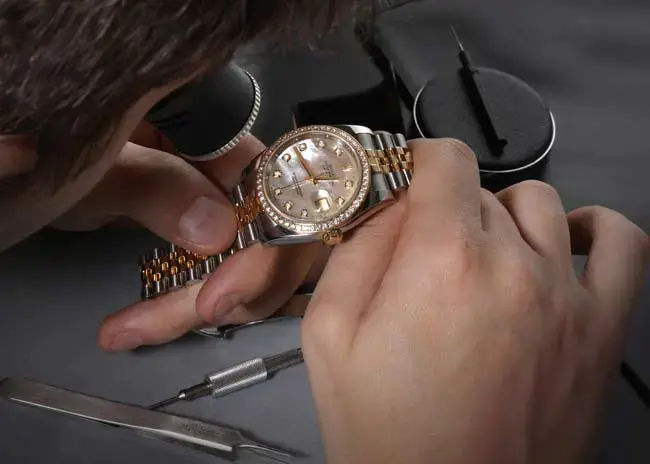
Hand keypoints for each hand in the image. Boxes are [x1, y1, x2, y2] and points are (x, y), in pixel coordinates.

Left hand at [54, 122, 328, 350]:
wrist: (19, 177)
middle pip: (268, 221)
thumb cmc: (44, 157)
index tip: (231, 286)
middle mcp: (217, 157)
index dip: (266, 232)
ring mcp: (208, 195)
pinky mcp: (192, 229)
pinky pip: (211, 271)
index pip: (265, 175)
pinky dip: (180, 304)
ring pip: (246, 255)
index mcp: (201, 122)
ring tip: (142, 327)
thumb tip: (220, 230)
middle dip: (244, 277)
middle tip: (202, 313)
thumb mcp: (95, 171)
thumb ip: (156, 187)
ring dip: (207, 301)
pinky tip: (138, 325)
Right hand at [301, 139, 648, 463]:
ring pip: (540, 205)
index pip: (444, 160)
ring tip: (479, 251)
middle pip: (481, 190)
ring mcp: (566, 296)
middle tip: (421, 245)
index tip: (405, 178)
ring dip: (502, 215)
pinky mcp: (600, 329)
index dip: (417, 159)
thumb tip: (388, 205)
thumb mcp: (329, 338)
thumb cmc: (386, 435)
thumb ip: (355, 251)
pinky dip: (595, 228)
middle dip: (443, 206)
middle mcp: (513, 266)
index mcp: (441, 261)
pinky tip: (562, 242)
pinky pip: (623, 244)